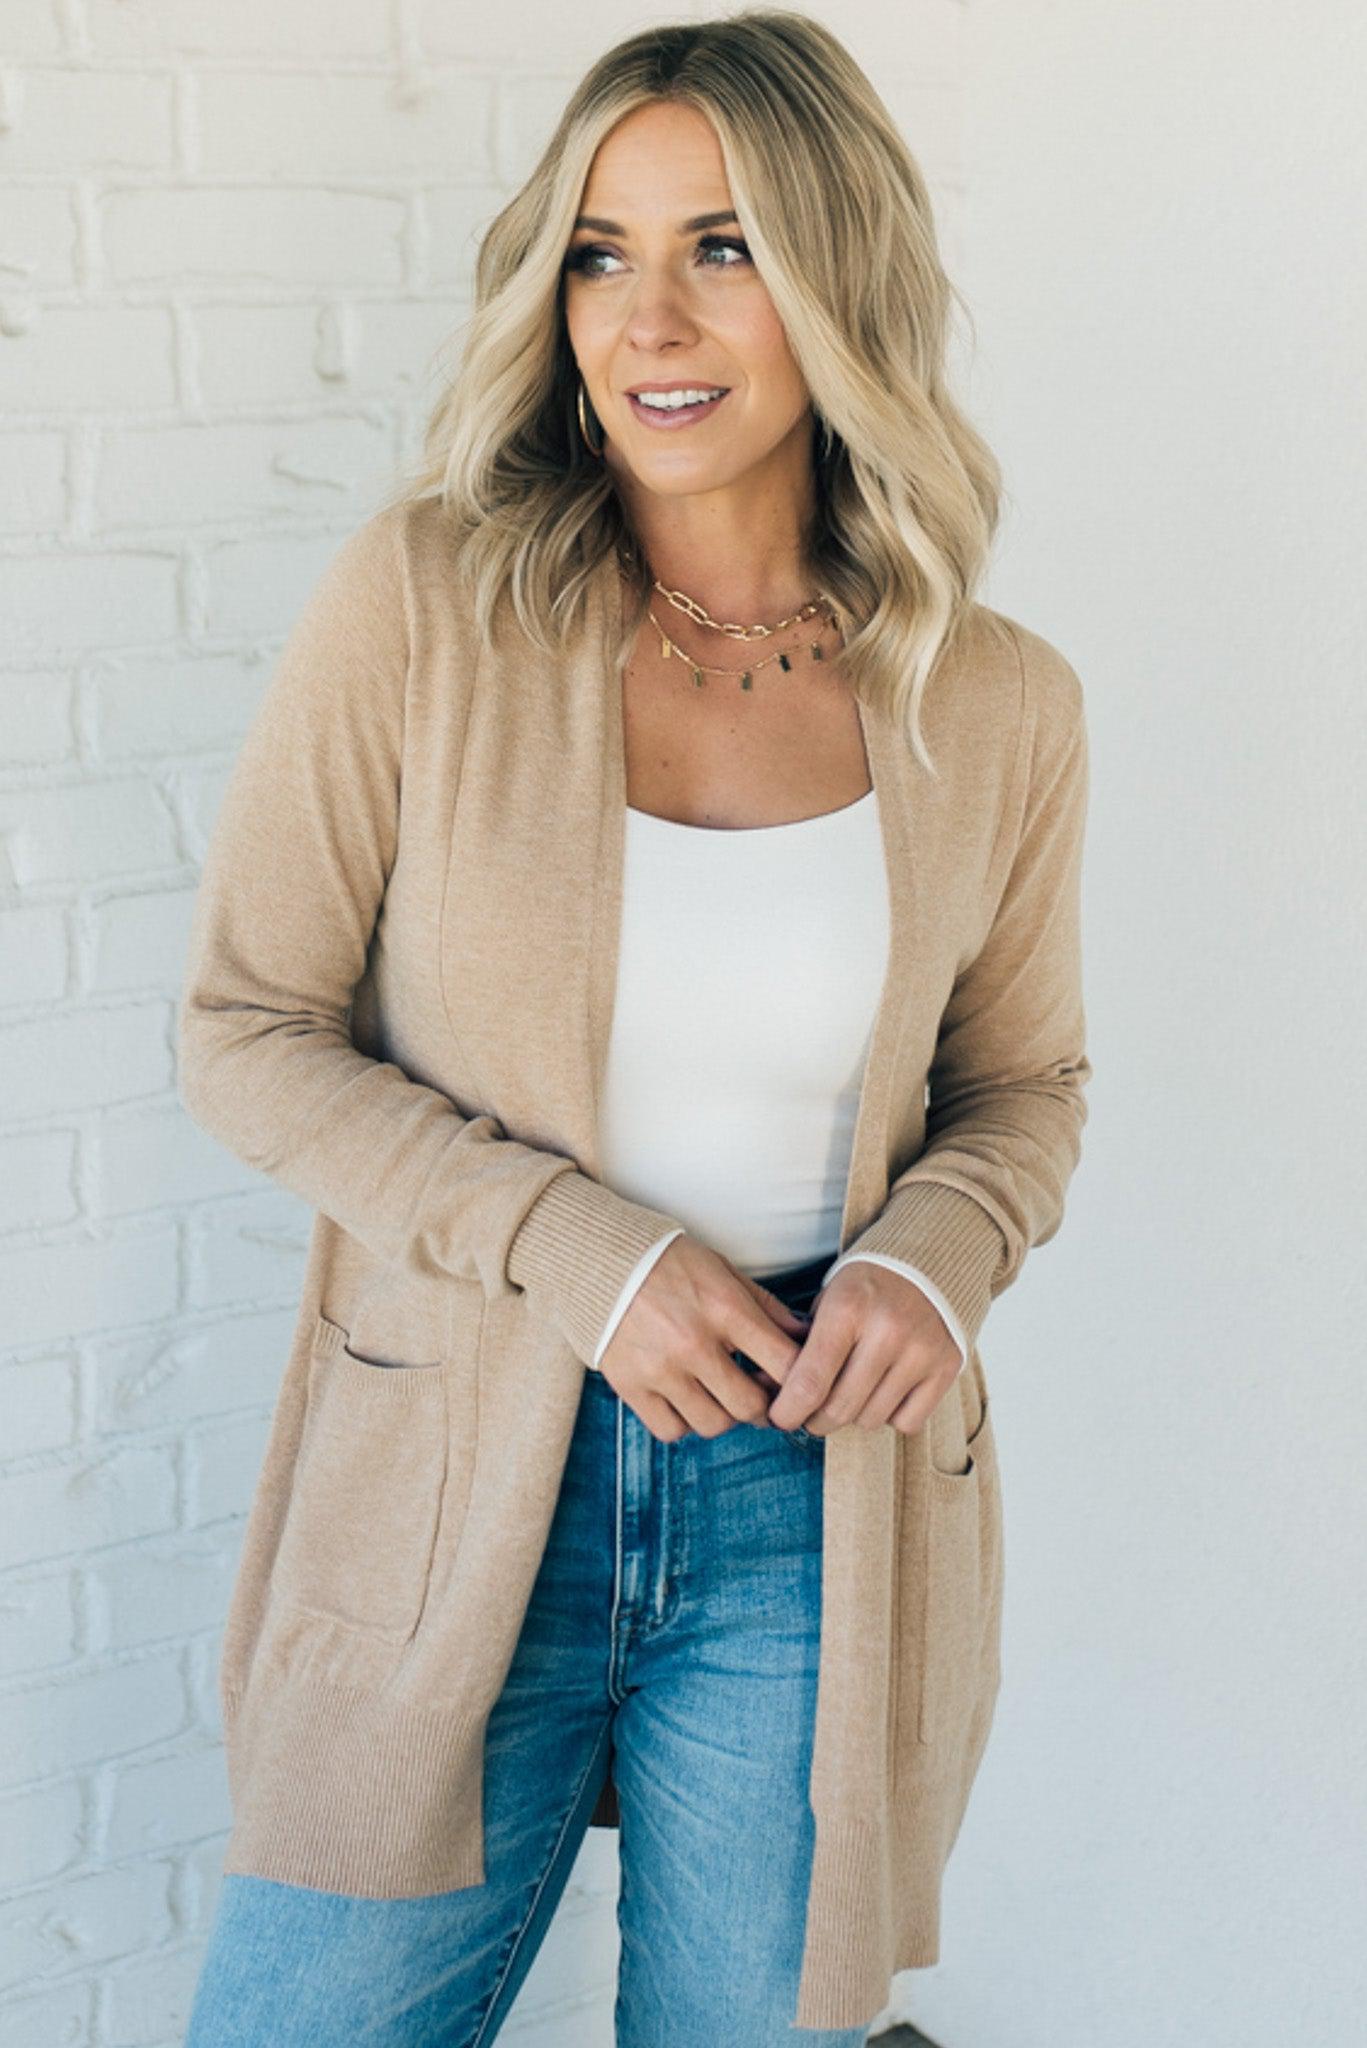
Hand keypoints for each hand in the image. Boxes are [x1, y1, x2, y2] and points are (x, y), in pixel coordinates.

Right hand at [597, 1236, 812, 1442]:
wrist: (598, 1258)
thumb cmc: (667, 1261)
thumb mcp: (722, 1269)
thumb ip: (764, 1305)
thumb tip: (804, 1336)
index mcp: (725, 1308)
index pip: (784, 1364)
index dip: (799, 1381)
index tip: (795, 1383)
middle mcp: (694, 1343)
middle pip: (750, 1406)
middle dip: (763, 1407)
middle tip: (758, 1395)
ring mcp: (660, 1368)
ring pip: (713, 1424)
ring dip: (724, 1416)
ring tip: (719, 1395)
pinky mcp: (630, 1385)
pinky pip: (671, 1430)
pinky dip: (684, 1423)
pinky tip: (684, 1400)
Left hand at [764, 1261, 961, 1437]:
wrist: (930, 1258)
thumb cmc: (868, 1284)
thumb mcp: (829, 1298)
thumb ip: (804, 1345)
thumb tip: (773, 1394)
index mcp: (847, 1309)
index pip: (809, 1383)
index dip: (788, 1411)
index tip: (780, 1418)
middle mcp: (887, 1331)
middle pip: (839, 1409)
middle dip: (816, 1420)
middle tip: (810, 1414)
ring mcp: (921, 1352)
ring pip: (871, 1419)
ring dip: (854, 1415)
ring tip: (851, 1392)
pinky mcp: (948, 1367)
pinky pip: (908, 1421)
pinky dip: (892, 1415)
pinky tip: (886, 1390)